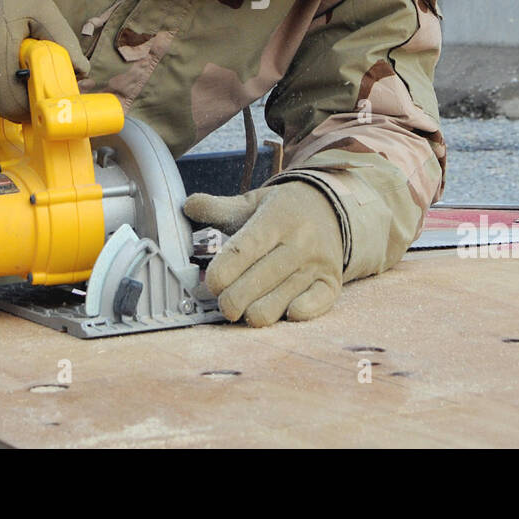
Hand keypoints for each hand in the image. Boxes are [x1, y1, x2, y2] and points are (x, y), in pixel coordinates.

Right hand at [0, 0, 88, 121]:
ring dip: (10, 98)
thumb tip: (81, 71)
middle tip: (34, 80)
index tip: (47, 89)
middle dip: (26, 102)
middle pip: (6, 111)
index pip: (16, 104)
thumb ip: (63, 39)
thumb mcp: (41, 10)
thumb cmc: (5, 2)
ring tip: (14, 70)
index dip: (36, 103)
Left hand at [184, 180, 342, 326]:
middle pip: (256, 283)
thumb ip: (218, 207)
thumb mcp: (252, 201)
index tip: (211, 284)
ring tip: (245, 307)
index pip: (243, 250)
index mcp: (276, 219)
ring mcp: (317, 265)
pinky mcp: (331, 284)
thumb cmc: (282, 211)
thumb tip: (187, 207)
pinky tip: (278, 310)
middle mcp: (299, 243)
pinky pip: (310, 309)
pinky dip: (289, 316)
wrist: (332, 209)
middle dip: (230, 300)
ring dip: (252, 313)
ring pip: (276, 305)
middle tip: (223, 301)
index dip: (221, 273)